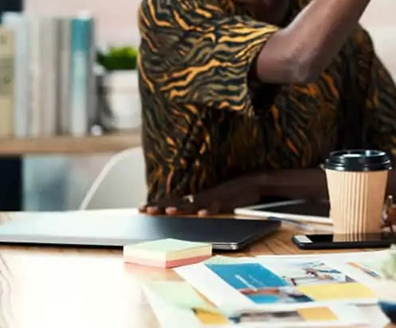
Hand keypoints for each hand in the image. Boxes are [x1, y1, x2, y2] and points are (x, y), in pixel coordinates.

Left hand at [138, 174, 263, 215]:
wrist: (254, 181)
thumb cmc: (233, 193)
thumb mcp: (213, 200)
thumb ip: (199, 205)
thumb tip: (187, 214)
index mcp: (197, 198)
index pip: (173, 201)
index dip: (157, 204)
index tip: (141, 208)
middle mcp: (202, 197)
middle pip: (177, 202)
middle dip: (160, 206)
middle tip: (143, 210)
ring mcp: (213, 198)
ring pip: (194, 204)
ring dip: (181, 208)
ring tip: (168, 211)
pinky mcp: (227, 200)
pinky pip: (217, 206)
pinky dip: (209, 210)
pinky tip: (202, 214)